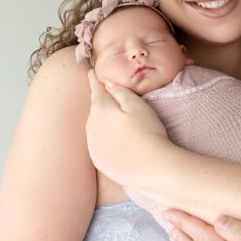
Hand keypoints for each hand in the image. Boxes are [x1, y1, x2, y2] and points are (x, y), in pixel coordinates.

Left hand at [86, 70, 169, 184]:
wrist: (151, 167)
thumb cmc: (148, 132)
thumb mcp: (137, 105)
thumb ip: (119, 91)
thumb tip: (107, 83)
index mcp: (100, 108)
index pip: (95, 89)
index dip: (93, 80)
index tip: (90, 73)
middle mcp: (91, 126)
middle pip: (95, 109)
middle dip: (100, 103)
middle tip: (110, 99)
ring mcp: (93, 145)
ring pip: (95, 127)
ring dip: (101, 122)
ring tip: (116, 123)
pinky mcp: (98, 160)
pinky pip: (97, 144)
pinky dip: (103, 139)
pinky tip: (115, 141)